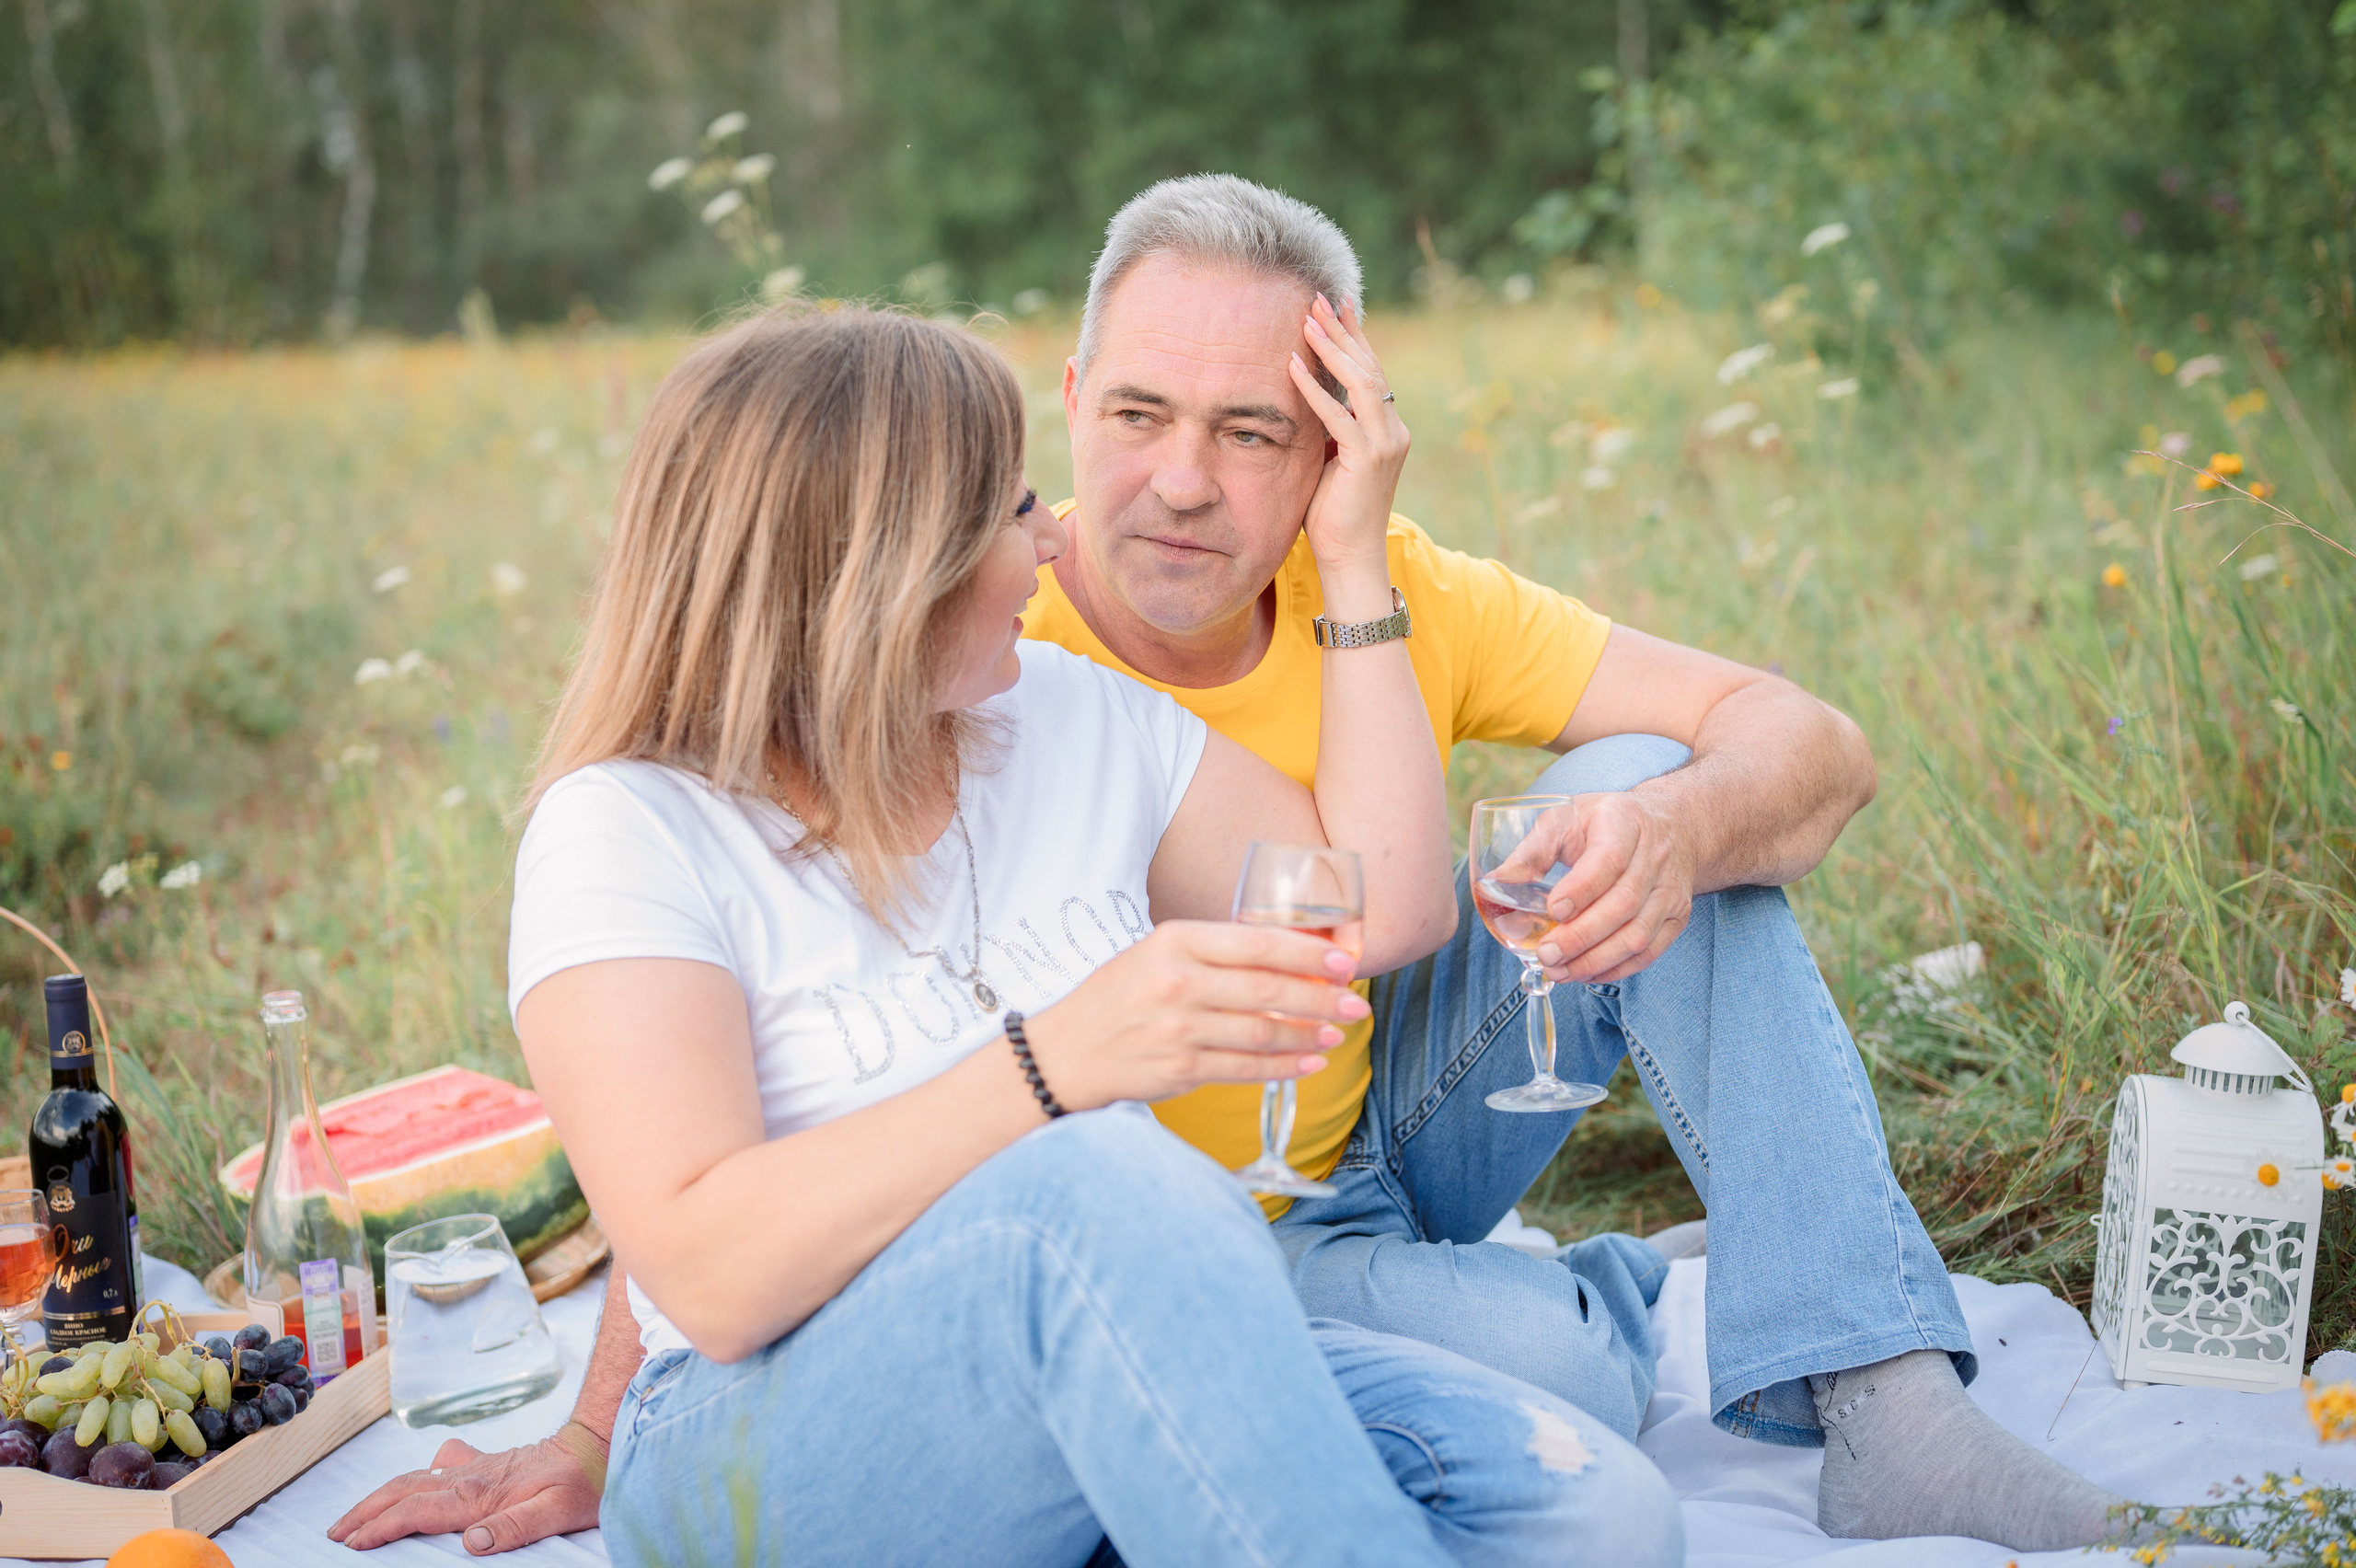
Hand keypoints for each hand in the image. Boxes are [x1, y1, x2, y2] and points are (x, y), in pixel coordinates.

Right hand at [327, 1434, 602, 1553]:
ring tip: (354, 1516)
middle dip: (366, 1511)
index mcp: (481, 1493)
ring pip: (415, 1477)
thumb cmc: (582, 1484)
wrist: (598, 1447)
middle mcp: (471, 1475)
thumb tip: (471, 1543)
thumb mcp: (557, 1512)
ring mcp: (476, 1466)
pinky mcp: (484, 1462)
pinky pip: (436, 1469)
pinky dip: (410, 1479)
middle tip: (336, 1533)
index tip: (354, 1543)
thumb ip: (515, 1528)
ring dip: (380, 1496)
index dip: (383, 1528)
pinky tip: (411, 1484)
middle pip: (405, 1490)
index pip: (418, 1511)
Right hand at [1023, 920, 1366, 1108]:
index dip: (1306, 954)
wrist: (1063, 1053)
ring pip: (1261, 1033)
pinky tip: (1309, 1063)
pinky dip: (1283, 1067)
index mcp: (1173, 942)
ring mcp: (1178, 1030)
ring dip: (1307, 1035)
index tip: (1342, 962)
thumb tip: (1284, 961)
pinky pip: (1245, 1068)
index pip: (1255, 944)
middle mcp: (1176, 983)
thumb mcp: (1154, 955)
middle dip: (1320, 998)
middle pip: (1266, 990)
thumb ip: (1211, 954)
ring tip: (1336, 1032)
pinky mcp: (1179, 1070)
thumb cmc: (1115, 999)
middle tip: (1354, 1002)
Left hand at [1288, 294, 1410, 580]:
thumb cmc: (1334, 514)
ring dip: (1331, 348)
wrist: (1351, 556)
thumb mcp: (1332, 460)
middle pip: (1369, 366)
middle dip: (1342, 330)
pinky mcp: (1367, 459)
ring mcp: (1385, 443)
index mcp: (1388, 428)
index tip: (1336, 306)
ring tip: (1306, 320)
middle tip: (1319, 298)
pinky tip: (1292, 366)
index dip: (1354, 337)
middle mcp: (1393, 429)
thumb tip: (1309, 399)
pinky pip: (1338, 415)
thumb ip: (1330, 429)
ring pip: (1360, 381)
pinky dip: (1314, 389)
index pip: (1371, 371)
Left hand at [1496, 792, 1695, 983]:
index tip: (1552, 910)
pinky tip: (1585, 973)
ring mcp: (1669, 891)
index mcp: (1625, 823)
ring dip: (1595, 960)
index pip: (1609, 859)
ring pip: (1637, 936)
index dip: (1582, 889)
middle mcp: (1655, 857)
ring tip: (1559, 971)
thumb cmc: (1605, 823)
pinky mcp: (1677, 917)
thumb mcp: (1566, 818)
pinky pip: (1649, 952)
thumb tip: (1495, 883)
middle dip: (1581, 936)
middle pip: (1623, 905)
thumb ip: (1533, 850)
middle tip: (1547, 954)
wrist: (1668, 826)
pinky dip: (1616, 969)